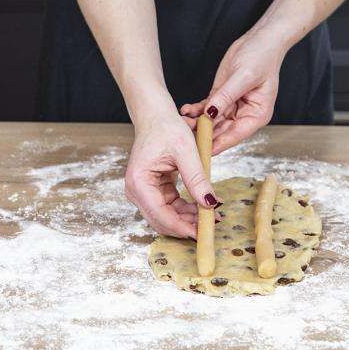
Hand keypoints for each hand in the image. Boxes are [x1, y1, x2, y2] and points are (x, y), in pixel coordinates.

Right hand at [124, 109, 220, 238]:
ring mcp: (143, 192)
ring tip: (212, 214)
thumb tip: (210, 204)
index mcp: (139, 182)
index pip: (161, 215)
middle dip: (187, 225)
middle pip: (162, 220)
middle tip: (212, 223)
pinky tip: (203, 205)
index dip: (183, 227)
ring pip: (167, 217)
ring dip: (188, 218)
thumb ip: (197, 179)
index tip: (203, 231)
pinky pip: (169, 207)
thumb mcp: (186, 151)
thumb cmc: (165, 128)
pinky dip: (186, 209)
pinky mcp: (151, 191)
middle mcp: (136, 191)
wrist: (155, 117)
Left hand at [181, 27, 285, 153]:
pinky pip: (207, 108)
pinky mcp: (221, 96)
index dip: (218, 143)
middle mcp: (245, 114)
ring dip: (197, 122)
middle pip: (221, 131)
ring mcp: (232, 106)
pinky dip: (196, 110)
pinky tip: (185, 110)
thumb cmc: (262, 56)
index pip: (235, 135)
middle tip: (184, 136)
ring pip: (212, 121)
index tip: (201, 150)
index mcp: (257, 114)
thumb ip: (226, 97)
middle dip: (203, 133)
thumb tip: (210, 114)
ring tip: (181, 121)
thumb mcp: (244, 77)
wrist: (260, 39)